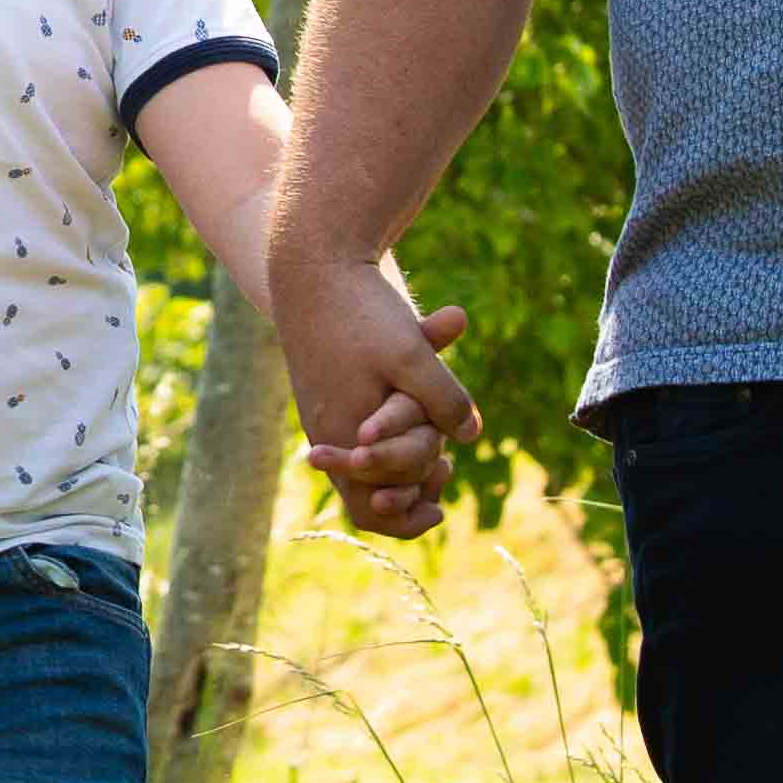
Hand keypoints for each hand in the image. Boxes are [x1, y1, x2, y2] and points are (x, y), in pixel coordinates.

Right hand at [277, 255, 480, 539]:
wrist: (312, 267)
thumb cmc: (360, 311)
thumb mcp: (409, 353)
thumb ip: (443, 398)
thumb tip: (470, 435)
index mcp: (345, 432)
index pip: (371, 507)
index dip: (408, 515)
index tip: (441, 501)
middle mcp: (329, 431)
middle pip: (369, 493)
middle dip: (411, 489)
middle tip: (446, 471)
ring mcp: (326, 414)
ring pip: (366, 468)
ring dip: (405, 469)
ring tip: (442, 461)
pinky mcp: (330, 395)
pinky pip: (359, 439)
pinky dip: (392, 442)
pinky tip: (423, 421)